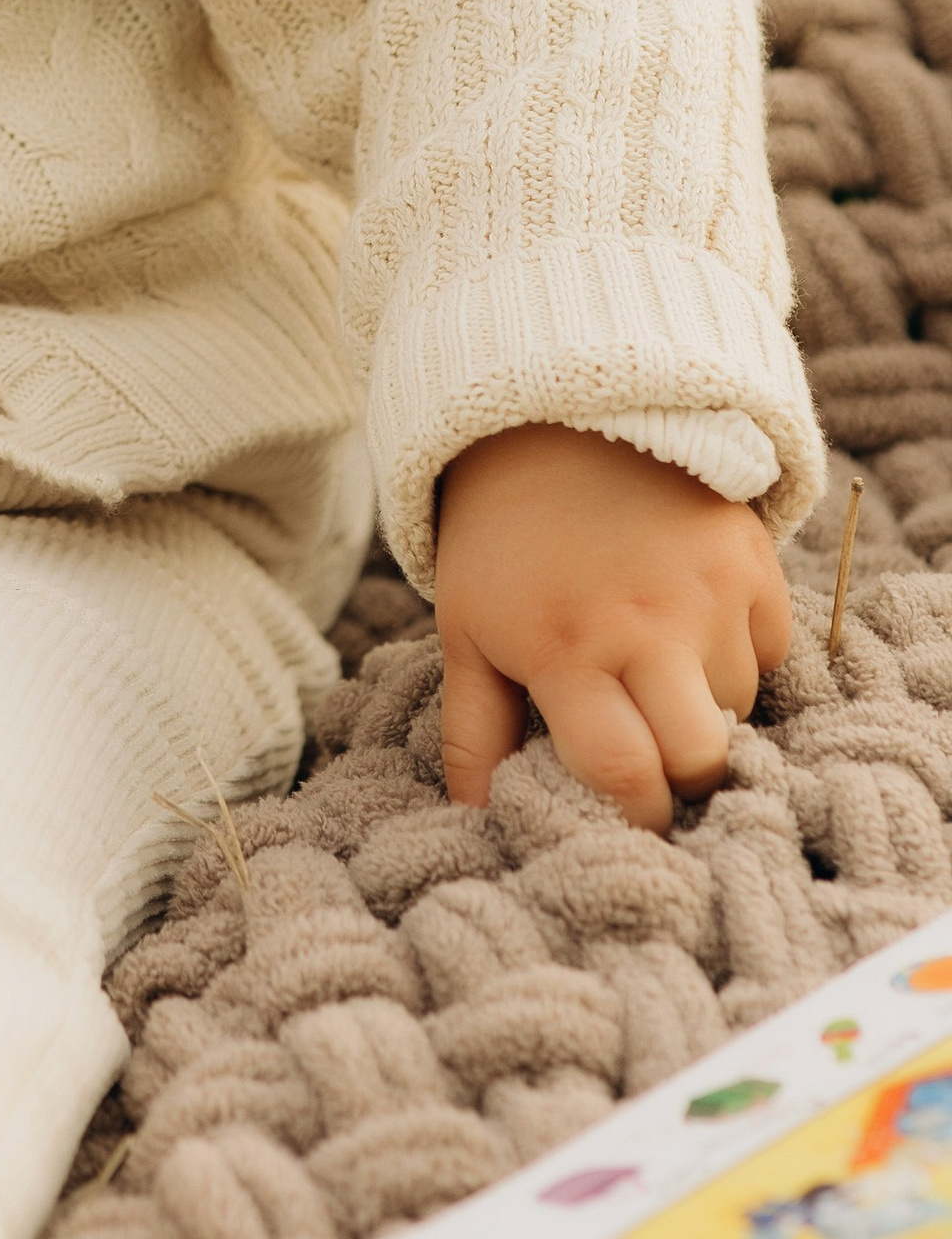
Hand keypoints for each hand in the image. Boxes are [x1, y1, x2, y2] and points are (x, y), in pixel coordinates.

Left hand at [435, 424, 791, 835]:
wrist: (553, 418)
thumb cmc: (500, 540)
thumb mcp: (465, 630)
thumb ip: (473, 734)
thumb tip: (482, 819)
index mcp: (565, 649)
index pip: (622, 774)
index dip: (632, 816)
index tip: (626, 820)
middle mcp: (646, 624)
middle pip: (698, 757)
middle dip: (680, 778)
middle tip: (654, 759)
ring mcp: (709, 590)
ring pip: (739, 707)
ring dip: (704, 708)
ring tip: (655, 667)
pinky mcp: (752, 560)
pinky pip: (772, 651)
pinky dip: (740, 656)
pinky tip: (690, 624)